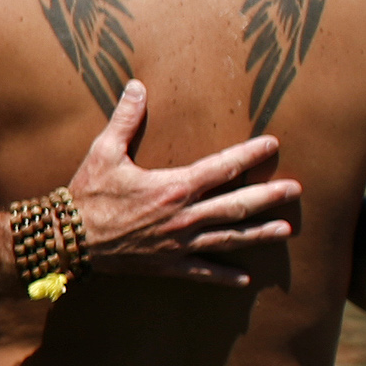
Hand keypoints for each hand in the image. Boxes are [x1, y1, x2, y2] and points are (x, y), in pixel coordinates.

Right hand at [69, 81, 303, 284]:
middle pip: (237, 205)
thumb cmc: (88, 194)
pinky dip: (224, 276)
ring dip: (260, 234)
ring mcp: (179, 244)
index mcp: (174, 186)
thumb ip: (125, 119)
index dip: (250, 155)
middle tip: (295, 189)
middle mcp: (184, 216)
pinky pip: (202, 272)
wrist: (69, 240)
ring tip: (286, 230)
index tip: (273, 145)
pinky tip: (245, 279)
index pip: (222, 167)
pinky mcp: (168, 265)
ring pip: (229, 238)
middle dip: (269, 196)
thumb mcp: (104, 152)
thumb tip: (137, 86)